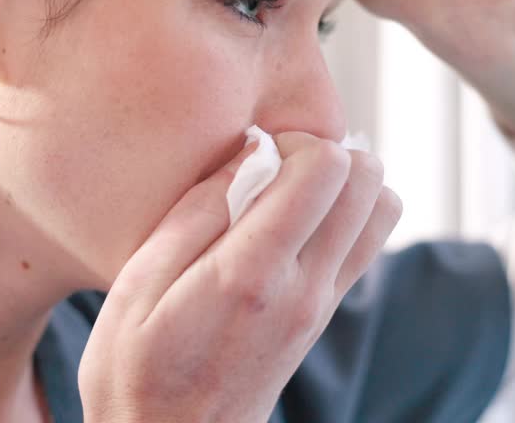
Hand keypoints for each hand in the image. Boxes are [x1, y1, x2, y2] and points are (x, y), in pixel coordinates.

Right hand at [78, 133, 401, 422]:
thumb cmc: (133, 374)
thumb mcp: (134, 288)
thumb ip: (194, 213)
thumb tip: (249, 150)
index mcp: (253, 273)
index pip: (327, 169)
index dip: (295, 139)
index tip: (254, 152)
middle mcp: (304, 289)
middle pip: (369, 181)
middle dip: (327, 152)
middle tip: (273, 164)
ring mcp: (320, 307)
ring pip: (381, 212)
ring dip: (344, 185)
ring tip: (285, 191)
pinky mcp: (321, 320)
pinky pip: (364, 246)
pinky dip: (343, 217)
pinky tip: (287, 226)